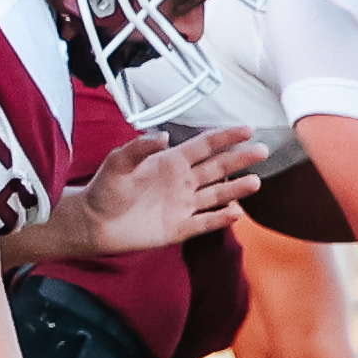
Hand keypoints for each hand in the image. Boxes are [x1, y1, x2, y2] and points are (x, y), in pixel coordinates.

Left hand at [74, 126, 267, 252]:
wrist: (94, 222)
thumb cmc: (105, 190)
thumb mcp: (117, 163)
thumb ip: (138, 148)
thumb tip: (164, 136)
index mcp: (171, 161)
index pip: (204, 146)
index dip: (226, 137)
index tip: (248, 129)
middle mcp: (182, 182)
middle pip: (218, 168)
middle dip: (240, 159)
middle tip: (263, 150)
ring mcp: (183, 205)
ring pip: (217, 195)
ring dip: (236, 189)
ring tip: (255, 182)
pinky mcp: (179, 228)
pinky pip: (205, 222)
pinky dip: (220, 219)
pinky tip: (236, 213)